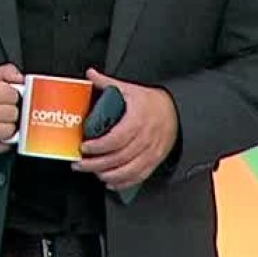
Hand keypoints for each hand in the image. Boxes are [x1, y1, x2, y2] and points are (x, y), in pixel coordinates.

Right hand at [0, 63, 23, 154]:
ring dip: (7, 128)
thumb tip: (21, 79)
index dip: (12, 97)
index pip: (13, 95)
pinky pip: (1, 147)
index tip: (6, 98)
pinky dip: (2, 142)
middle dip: (10, 112)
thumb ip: (6, 72)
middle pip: (13, 114)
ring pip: (9, 131)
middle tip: (1, 111)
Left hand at [74, 68, 177, 189]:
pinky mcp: (154, 160)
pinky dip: (124, 182)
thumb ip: (108, 82)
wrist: (177, 112)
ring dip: (108, 175)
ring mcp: (151, 151)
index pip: (117, 138)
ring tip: (91, 173)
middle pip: (120, 157)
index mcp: (138, 119)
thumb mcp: (130, 89)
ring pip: (129, 170)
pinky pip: (139, 176)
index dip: (99, 146)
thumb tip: (91, 74)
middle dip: (97, 164)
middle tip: (80, 164)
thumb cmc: (152, 102)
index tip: (84, 147)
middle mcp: (146, 138)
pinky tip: (110, 182)